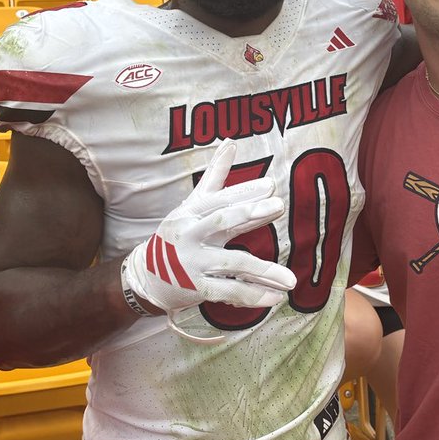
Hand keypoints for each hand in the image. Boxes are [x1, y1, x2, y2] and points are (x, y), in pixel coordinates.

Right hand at [121, 139, 295, 318]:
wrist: (147, 277)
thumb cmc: (179, 235)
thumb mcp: (192, 205)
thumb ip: (215, 177)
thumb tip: (231, 142)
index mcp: (192, 213)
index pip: (220, 199)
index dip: (244, 192)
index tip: (270, 185)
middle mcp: (192, 235)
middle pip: (221, 221)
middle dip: (249, 213)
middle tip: (278, 205)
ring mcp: (194, 263)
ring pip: (233, 263)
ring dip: (265, 271)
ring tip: (291, 280)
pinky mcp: (197, 288)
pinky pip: (229, 291)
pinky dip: (253, 295)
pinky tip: (276, 296)